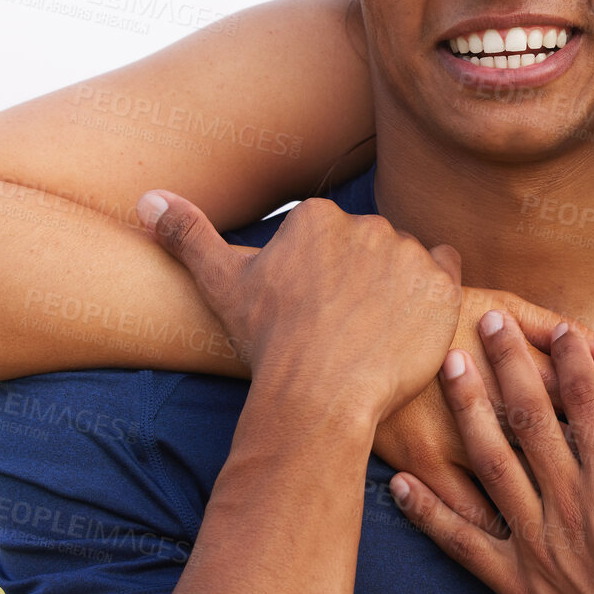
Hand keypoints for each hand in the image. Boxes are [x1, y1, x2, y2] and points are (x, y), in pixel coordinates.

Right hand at [138, 190, 461, 423]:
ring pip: (408, 261)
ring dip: (397, 288)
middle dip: (362, 282)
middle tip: (345, 328)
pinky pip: (446, 273)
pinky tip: (409, 324)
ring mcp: (407, 251)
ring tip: (374, 332)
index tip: (315, 312)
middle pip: (371, 248)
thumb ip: (188, 235)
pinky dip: (432, 296)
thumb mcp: (222, 285)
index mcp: (317, 216)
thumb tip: (147, 199)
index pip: (332, 239)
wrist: (318, 394)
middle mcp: (366, 222)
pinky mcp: (441, 283)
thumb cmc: (269, 343)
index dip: (324, 279)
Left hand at [391, 311, 593, 593]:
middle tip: (485, 320)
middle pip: (532, 419)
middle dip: (508, 363)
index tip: (557, 324)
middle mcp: (571, 506)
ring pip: (491, 463)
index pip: (590, 405)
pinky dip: (428, 511)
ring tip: (447, 368)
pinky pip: (461, 541)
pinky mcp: (514, 586)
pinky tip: (400, 482)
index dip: (572, 359)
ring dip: (466, 411)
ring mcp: (536, 545)